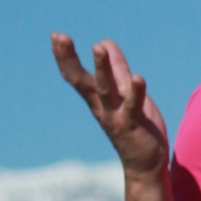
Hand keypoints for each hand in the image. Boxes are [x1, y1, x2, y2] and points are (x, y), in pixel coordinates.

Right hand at [50, 34, 170, 180]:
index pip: (76, 75)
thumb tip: (105, 43)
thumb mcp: (124, 92)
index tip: (55, 36)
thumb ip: (117, 69)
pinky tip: (138, 77)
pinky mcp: (134, 123)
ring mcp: (116, 115)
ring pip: (106, 89)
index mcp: (97, 98)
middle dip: (69, 59)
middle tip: (59, 37)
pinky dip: (136, 91)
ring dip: (101, 68)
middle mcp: (102, 106)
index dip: (65, 56)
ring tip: (97, 47)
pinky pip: (134, 106)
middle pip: (81, 81)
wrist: (144, 164)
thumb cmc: (134, 126)